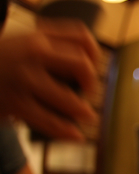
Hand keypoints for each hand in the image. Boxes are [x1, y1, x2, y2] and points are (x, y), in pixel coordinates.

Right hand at [0, 19, 100, 140]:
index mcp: (38, 37)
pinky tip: (76, 136)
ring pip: (68, 98)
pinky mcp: (14, 102)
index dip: (95, 56)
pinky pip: (47, 121)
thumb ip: (53, 42)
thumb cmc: (2, 57)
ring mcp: (23, 79)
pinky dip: (65, 131)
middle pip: (82, 65)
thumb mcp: (24, 39)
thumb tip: (91, 57)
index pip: (82, 40)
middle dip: (91, 82)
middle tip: (89, 92)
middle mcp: (32, 54)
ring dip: (83, 110)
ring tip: (89, 116)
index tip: (93, 68)